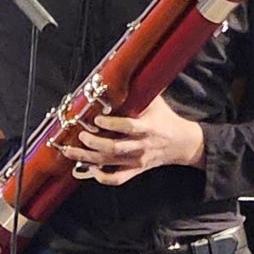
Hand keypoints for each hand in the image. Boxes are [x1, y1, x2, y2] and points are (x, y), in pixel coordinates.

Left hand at [60, 97, 205, 185]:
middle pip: (114, 148)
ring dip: (88, 158)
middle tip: (81, 135)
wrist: (183, 143)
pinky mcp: (136, 170)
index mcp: (148, 127)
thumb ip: (138, 92)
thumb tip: (119, 75)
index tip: (97, 119)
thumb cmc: (166, 119)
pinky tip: (89, 169)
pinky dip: (102, 177)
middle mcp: (141, 145)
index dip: (111, 124)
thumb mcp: (155, 102)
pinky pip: (117, 178)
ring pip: (110, 163)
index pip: (128, 127)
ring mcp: (137, 160)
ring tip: (71, 152)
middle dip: (94, 143)